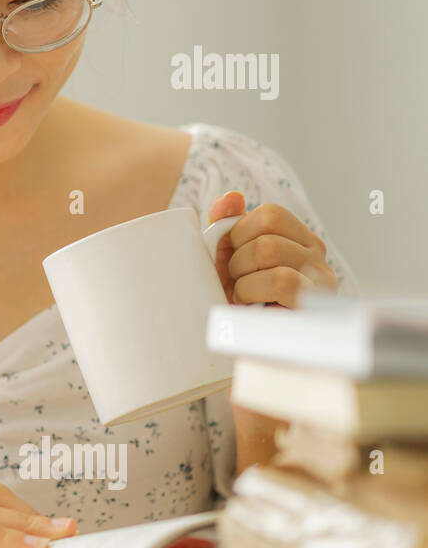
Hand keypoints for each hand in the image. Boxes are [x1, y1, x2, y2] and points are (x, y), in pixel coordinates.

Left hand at [207, 191, 337, 308]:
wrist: (247, 350)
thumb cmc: (238, 305)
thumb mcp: (226, 262)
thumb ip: (226, 226)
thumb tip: (231, 197)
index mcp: (297, 239)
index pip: (269, 214)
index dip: (237, 233)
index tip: (231, 260)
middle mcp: (315, 255)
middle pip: (266, 230)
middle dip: (236, 259)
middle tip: (236, 285)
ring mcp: (321, 279)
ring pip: (270, 250)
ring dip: (242, 278)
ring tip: (244, 298)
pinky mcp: (316, 304)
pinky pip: (283, 280)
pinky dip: (254, 291)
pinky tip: (252, 306)